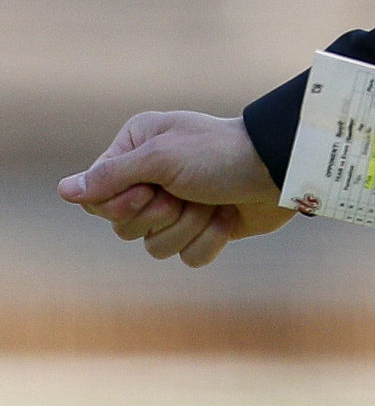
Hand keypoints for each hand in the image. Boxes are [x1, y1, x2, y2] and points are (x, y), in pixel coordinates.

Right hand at [58, 111, 293, 267]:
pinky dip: (207, 241)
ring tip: (211, 203)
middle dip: (159, 217)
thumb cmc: (220, 153)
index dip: (121, 205)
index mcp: (137, 148)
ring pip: (154, 247)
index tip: (148, 189)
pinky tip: (227, 218)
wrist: (279, 170)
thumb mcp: (161, 158)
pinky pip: (185, 257)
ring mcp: (178, 203)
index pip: (98, 196)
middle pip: (123, 226)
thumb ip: (112, 176)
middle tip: (184, 194)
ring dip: (187, 228)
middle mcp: (152, 175)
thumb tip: (64, 190)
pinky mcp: (202, 228)